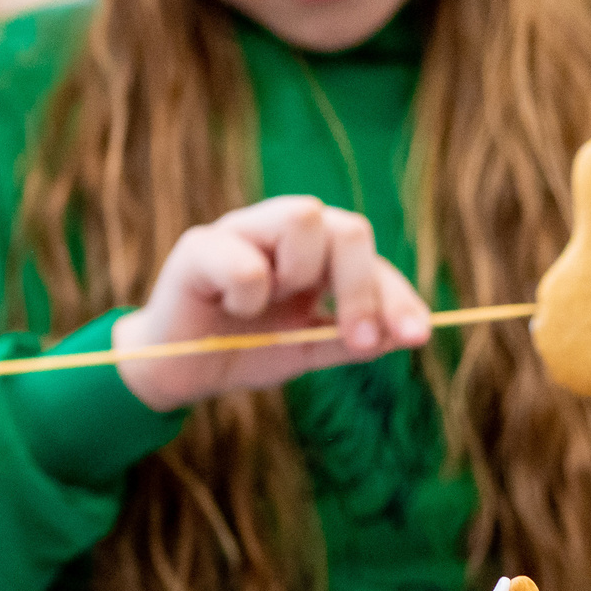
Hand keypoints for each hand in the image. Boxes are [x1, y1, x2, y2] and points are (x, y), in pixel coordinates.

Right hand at [117, 195, 432, 411]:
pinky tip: (232, 312)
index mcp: (314, 253)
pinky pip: (247, 264)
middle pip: (348, 228)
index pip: (371, 260)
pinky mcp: (199, 247)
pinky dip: (249, 298)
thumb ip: (350, 339)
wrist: (175, 374)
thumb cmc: (240, 352)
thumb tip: (406, 334)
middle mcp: (282, 231)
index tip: (415, 337)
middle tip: (358, 340)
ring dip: (301, 275)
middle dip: (363, 289)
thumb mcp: (306, 350)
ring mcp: (241, 231)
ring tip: (269, 310)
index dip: (398, 297)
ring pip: (303, 216)